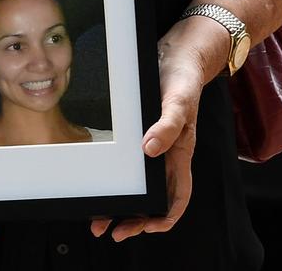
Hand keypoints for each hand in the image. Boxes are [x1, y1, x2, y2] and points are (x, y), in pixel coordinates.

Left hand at [91, 17, 226, 240]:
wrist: (178, 52)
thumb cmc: (183, 76)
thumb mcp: (178, 98)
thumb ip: (169, 124)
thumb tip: (151, 150)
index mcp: (179, 153)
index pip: (177, 197)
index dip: (162, 218)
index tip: (142, 228)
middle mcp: (166, 155)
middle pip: (152, 200)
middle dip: (133, 220)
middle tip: (107, 229)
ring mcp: (152, 146)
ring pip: (138, 186)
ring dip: (120, 205)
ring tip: (98, 218)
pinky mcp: (140, 134)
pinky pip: (129, 165)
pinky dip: (116, 180)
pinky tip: (100, 183)